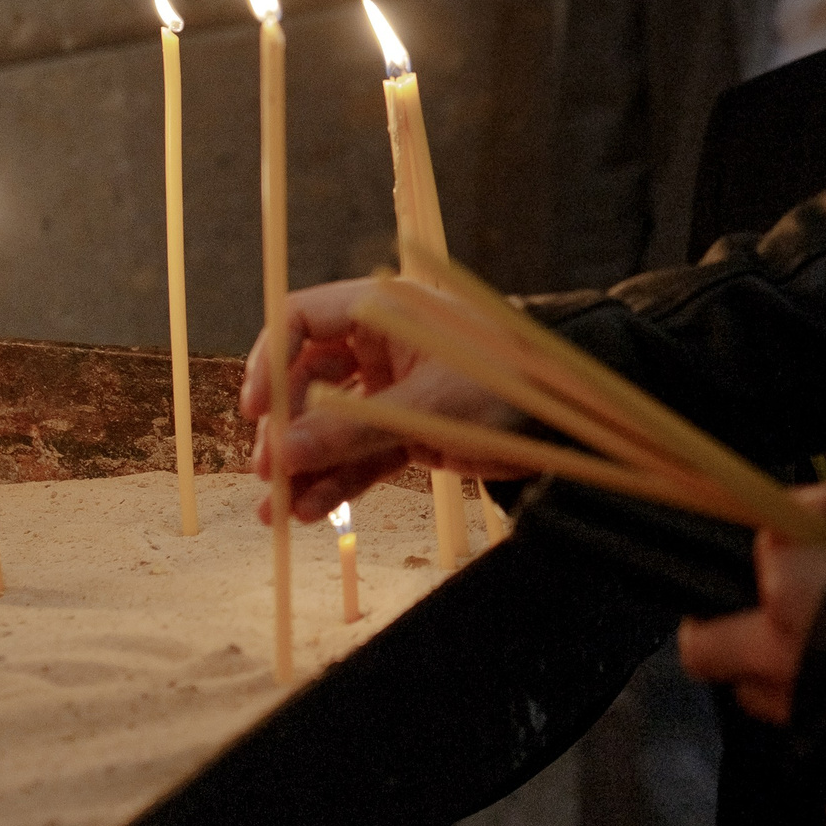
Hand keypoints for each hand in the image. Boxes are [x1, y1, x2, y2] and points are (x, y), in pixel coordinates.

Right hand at [240, 278, 531, 523]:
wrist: (570, 418)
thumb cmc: (507, 386)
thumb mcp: (426, 406)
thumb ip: (352, 430)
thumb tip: (282, 454)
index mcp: (381, 312)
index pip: (300, 320)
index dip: (269, 361)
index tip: (255, 410)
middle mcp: (379, 346)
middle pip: (307, 380)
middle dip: (285, 428)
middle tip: (271, 474)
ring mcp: (392, 388)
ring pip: (331, 425)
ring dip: (304, 465)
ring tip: (277, 513)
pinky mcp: (407, 428)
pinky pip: (359, 452)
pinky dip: (337, 480)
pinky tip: (312, 511)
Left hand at [677, 479, 825, 724]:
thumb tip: (799, 502)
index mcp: (787, 590)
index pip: (758, 551)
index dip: (783, 542)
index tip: (806, 543)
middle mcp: (771, 653)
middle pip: (703, 646)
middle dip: (713, 626)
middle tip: (747, 609)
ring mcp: (789, 708)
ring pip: (743, 689)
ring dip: (759, 668)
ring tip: (803, 649)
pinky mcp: (812, 745)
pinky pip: (785, 719)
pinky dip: (798, 697)